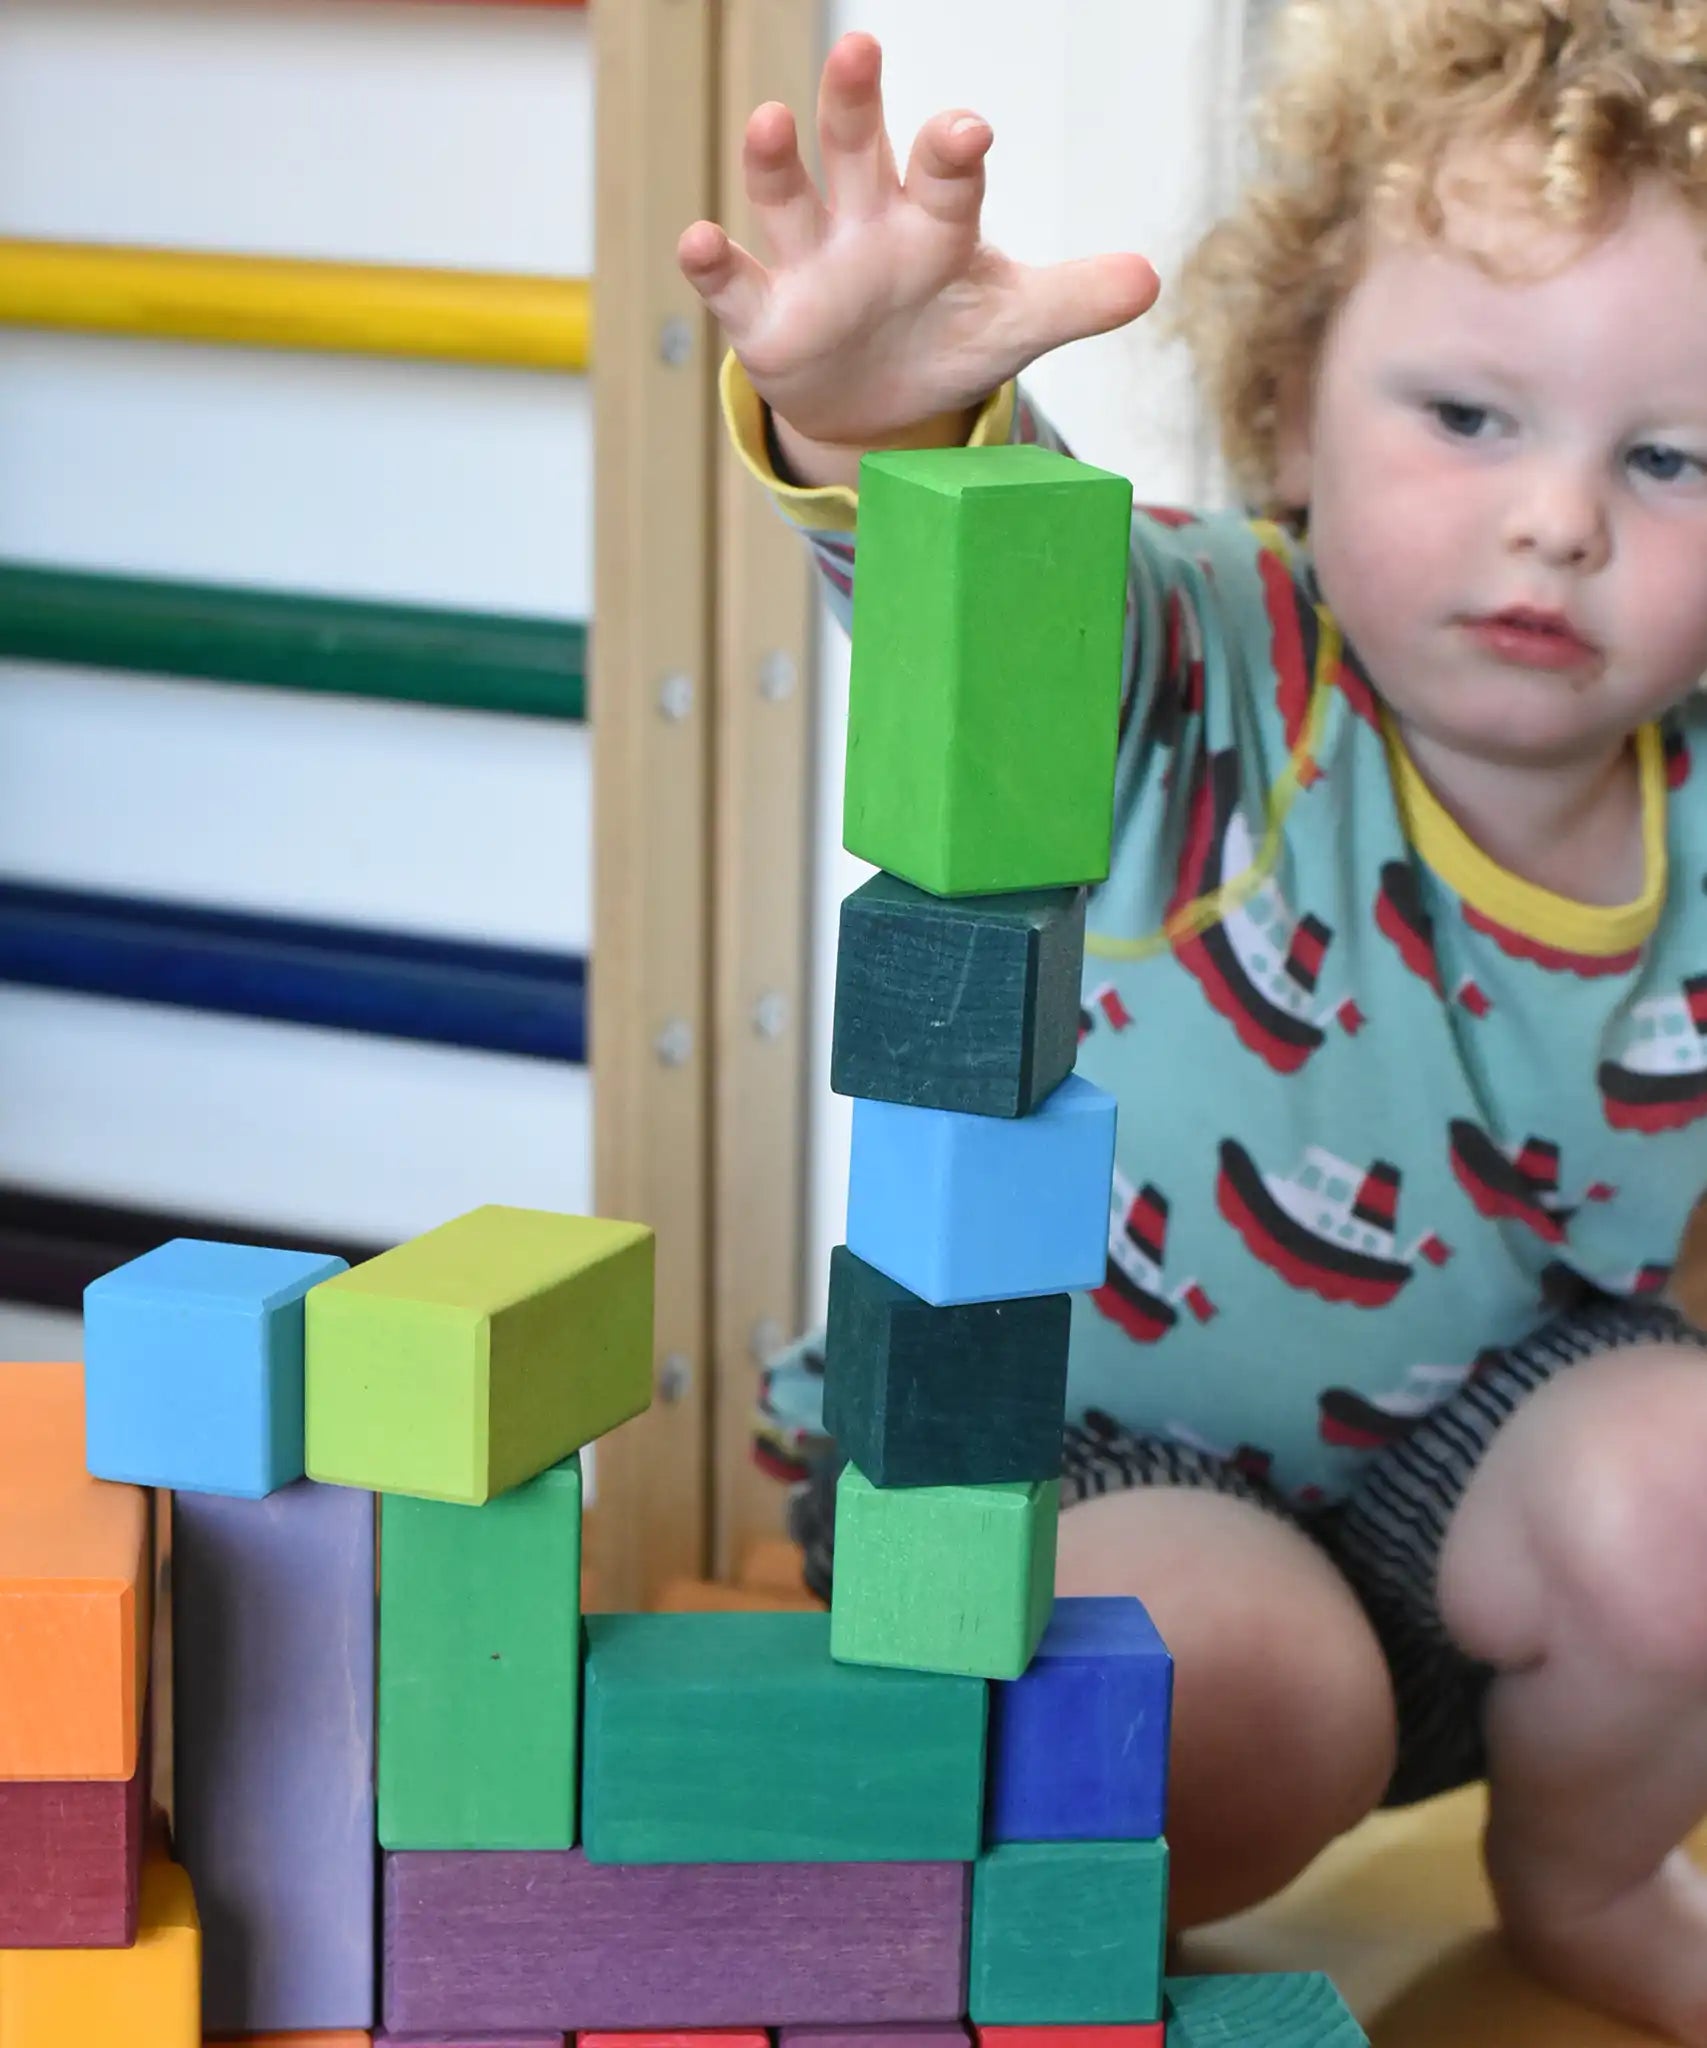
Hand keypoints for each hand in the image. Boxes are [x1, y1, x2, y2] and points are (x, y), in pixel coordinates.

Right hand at [677, 31, 1158, 467]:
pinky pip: (734, 285)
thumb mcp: (1015, 324)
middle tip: (862, 48)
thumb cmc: (948, 338)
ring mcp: (808, 265)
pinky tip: (697, 239)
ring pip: (788, 199)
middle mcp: (864, 224)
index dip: (954, 150)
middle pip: (857, 151)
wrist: (883, 403)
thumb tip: (1150, 280)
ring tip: (769, 120)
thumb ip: (1075, 299)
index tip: (968, 130)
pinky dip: (712, 266)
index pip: (947, 174)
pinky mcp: (765, 318)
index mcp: (931, 219)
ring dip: (774, 162)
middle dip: (854, 104)